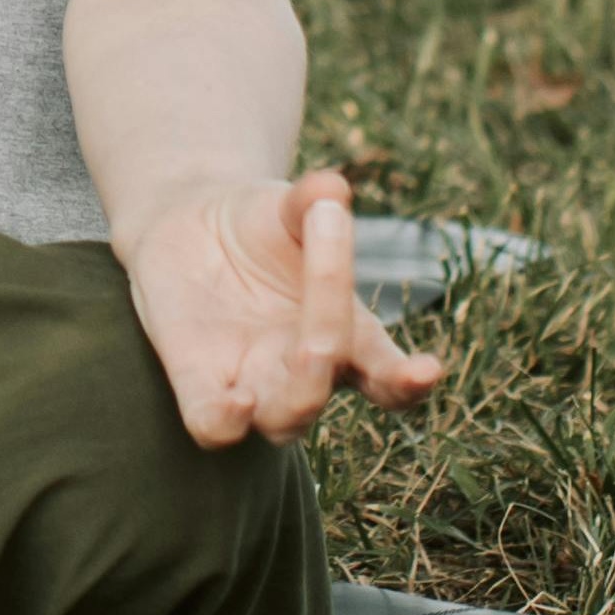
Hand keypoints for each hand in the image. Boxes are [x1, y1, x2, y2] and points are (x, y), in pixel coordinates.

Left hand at [121, 169, 446, 446]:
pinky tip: (232, 400)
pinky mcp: (199, 381)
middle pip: (329, 382)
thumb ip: (307, 201)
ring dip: (294, 397)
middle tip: (327, 288)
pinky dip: (224, 423)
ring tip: (297, 354)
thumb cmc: (258, 222)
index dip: (411, 381)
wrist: (187, 225)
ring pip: (284, 419)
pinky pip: (214, 428)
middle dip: (330, 343)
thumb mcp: (283, 204)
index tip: (427, 368)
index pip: (393, 378)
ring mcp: (254, 382)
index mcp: (349, 336)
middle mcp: (306, 371)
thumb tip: (330, 186)